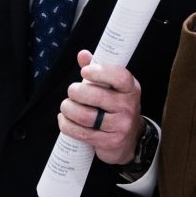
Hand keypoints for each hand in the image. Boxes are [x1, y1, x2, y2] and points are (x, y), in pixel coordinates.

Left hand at [57, 50, 142, 164]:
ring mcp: (120, 126)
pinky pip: (81, 133)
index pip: (119, 77)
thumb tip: (82, 54)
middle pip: (97, 96)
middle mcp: (128, 106)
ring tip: (66, 106)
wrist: (130, 139)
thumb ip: (97, 69)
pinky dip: (67, 125)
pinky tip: (64, 119)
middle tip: (71, 91)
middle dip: (76, 92)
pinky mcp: (109, 142)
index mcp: (131, 88)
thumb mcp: (113, 87)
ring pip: (86, 116)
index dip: (100, 72)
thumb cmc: (116, 107)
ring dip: (68, 109)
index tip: (84, 71)